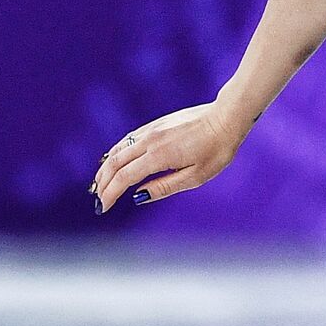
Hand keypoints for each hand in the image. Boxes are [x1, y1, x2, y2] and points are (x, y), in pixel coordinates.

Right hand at [90, 102, 247, 213]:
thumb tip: (138, 197)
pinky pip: (129, 139)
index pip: (124, 178)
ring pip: (120, 149)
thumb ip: (164, 187)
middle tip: (97, 199)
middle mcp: (150, 140)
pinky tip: (114, 159)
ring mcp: (153, 129)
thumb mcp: (195, 176)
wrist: (228, 117)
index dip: (110, 194)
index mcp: (158, 156)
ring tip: (99, 183)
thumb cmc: (217, 149)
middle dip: (102, 182)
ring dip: (106, 167)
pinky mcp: (158, 123)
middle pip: (115, 163)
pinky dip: (117, 152)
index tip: (102, 208)